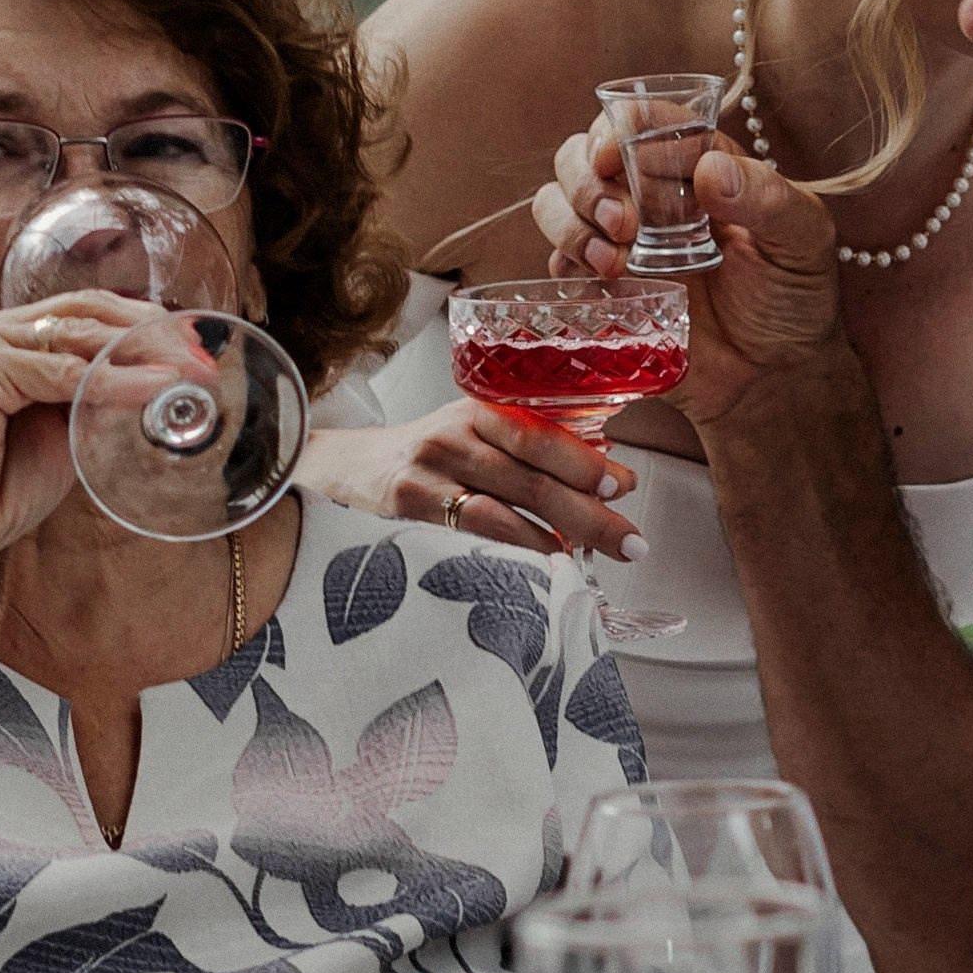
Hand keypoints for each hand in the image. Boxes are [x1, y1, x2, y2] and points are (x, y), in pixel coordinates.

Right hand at [0, 290, 172, 583]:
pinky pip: (60, 370)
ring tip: (187, 371)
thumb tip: (146, 388)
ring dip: (140, 352)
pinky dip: (110, 380)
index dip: (142, 325)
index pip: (84, 312)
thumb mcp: (54, 438)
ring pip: (77, 333)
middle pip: (86, 310)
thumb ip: (87, 404)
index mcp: (1, 339)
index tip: (191, 347)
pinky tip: (149, 389)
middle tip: (201, 356)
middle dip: (151, 331)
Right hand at [300, 401, 639, 558]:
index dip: (585, 461)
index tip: (625, 484)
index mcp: (478, 409)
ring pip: (503, 506)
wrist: (342, 468)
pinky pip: (467, 532)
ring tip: (596, 557)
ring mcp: (427, 471)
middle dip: (590, 510)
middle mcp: (453, 434)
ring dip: (557, 536)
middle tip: (630, 540)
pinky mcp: (406, 507)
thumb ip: (528, 450)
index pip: (539, 433)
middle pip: (531, 474)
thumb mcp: (472, 434)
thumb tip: (606, 481)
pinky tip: (539, 563)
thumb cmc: (424, 456)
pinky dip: (510, 550)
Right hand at [534, 126, 842, 425]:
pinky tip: (604, 283)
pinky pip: (556, 262)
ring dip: (569, 222)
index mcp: (697, 163)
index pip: (641, 120)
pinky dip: (564, 264)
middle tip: (625, 224)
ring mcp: (620, 240)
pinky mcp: (602, 288)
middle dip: (586, 181)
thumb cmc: (794, 297)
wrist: (775, 376)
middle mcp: (649, 193)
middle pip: (580, 154)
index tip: (610, 155)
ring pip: (555, 200)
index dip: (614, 126)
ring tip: (613, 261)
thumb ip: (766, 199)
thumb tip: (711, 170)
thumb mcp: (803, 241)